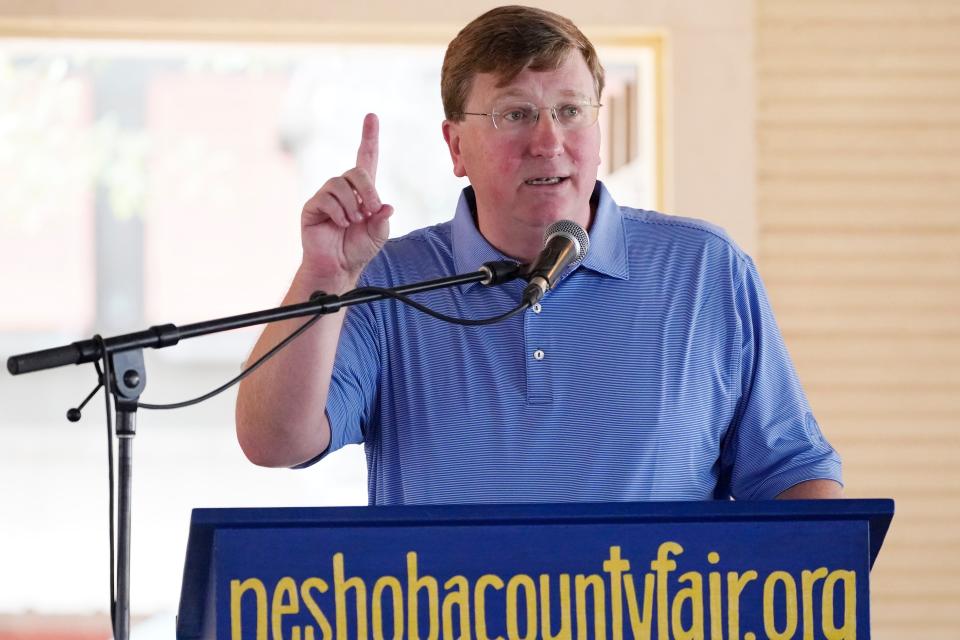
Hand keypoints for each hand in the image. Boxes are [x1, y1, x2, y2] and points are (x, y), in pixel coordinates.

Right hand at [300, 113, 393, 282]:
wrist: (338, 267)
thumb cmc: (357, 249)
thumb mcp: (378, 234)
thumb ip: (382, 220)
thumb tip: (387, 206)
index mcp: (361, 191)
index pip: (366, 158)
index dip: (369, 137)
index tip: (372, 117)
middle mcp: (343, 189)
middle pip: (356, 172)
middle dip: (368, 191)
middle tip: (371, 211)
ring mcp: (326, 196)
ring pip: (340, 184)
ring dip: (352, 205)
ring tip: (352, 222)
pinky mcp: (313, 206)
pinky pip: (326, 198)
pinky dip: (338, 212)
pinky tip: (340, 224)